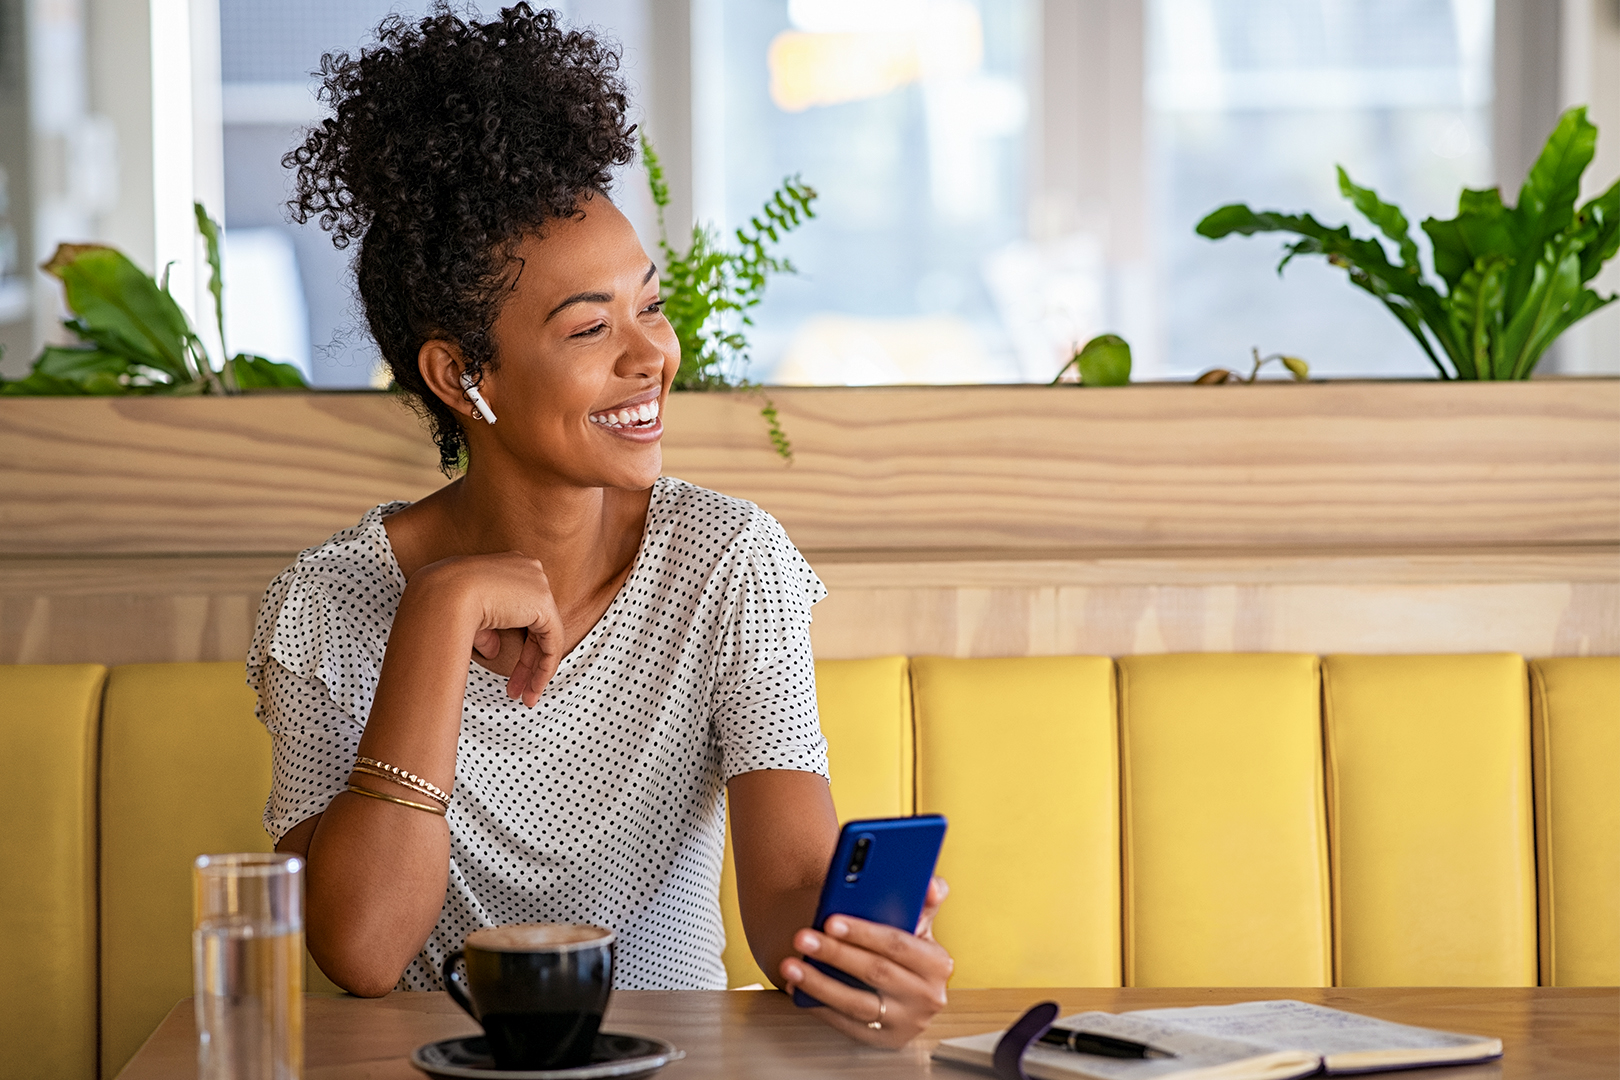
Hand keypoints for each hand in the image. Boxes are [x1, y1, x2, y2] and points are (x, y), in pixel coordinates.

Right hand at [416, 551, 565, 705]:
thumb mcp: (470, 617)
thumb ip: (487, 632)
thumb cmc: (445, 602)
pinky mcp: (544, 603)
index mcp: (511, 567)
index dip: (518, 642)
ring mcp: (538, 585)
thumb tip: (494, 650)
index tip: (508, 666)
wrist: (444, 594)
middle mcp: (529, 571)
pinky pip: (553, 641)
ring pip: (546, 635)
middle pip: (536, 624)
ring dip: (535, 670)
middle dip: (527, 661)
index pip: (523, 609)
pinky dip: (544, 667)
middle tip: (518, 688)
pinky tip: (533, 686)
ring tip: (525, 696)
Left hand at [779, 877, 952, 1048]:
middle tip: (803, 938)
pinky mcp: (884, 1040)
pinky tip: (799, 989)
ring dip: (820, 984)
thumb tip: (930, 886)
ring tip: (792, 966)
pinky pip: (847, 1025)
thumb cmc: (908, 950)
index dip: (863, 933)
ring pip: (857, 1003)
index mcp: (938, 964)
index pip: (898, 945)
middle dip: (835, 954)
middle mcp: (927, 997)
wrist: (911, 991)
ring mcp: (906, 1023)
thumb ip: (925, 897)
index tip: (831, 921)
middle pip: (875, 972)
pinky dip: (820, 1006)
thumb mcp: (922, 923)